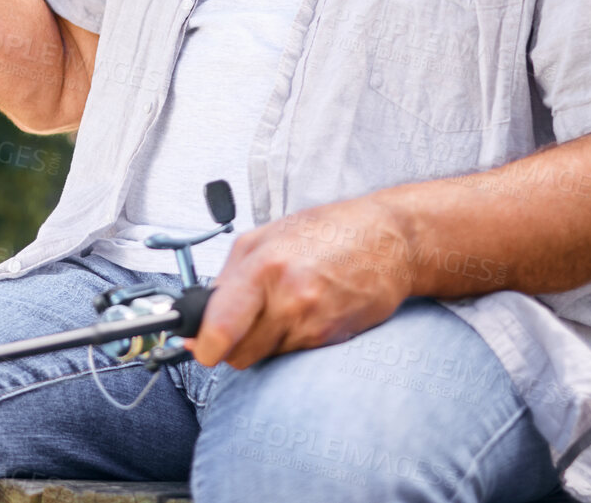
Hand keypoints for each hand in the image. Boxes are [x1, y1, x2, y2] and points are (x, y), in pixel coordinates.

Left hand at [188, 196, 413, 369]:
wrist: (390, 241)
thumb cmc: (328, 232)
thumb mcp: (265, 237)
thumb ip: (228, 276)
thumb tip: (200, 313)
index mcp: (264, 267)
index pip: (222, 327)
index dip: (204, 347)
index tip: (200, 349)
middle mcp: (289, 298)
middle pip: (240, 354)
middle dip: (232, 345)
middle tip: (240, 324)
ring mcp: (314, 322)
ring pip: (266, 357)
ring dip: (264, 342)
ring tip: (280, 308)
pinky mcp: (333, 339)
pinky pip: (293, 354)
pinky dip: (289, 341)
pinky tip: (303, 313)